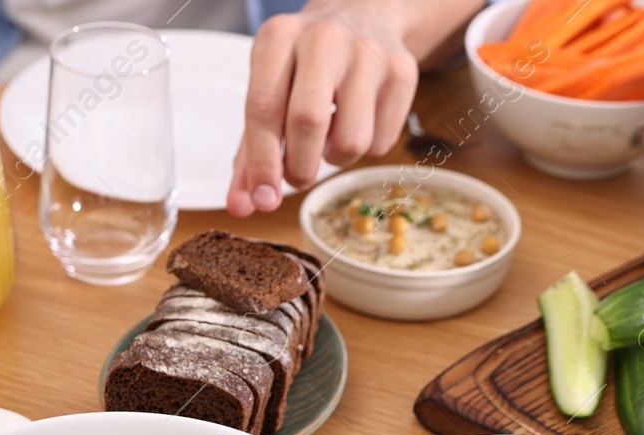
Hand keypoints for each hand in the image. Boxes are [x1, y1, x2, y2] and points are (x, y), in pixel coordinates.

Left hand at [228, 0, 419, 214]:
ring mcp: (368, 53)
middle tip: (297, 175)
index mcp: (278, 38)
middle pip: (307, 123)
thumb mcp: (268, 96)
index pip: (264, 109)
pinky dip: (364, 150)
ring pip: (351, 141)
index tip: (263, 199)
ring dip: (334, 160)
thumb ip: (249, 155)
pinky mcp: (403, 72)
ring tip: (328, 140)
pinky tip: (356, 124)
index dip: (262, 164)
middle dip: (299, 168)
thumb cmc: (303, 68)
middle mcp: (323, 38)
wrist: (362, 16)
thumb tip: (241, 207)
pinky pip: (381, 143)